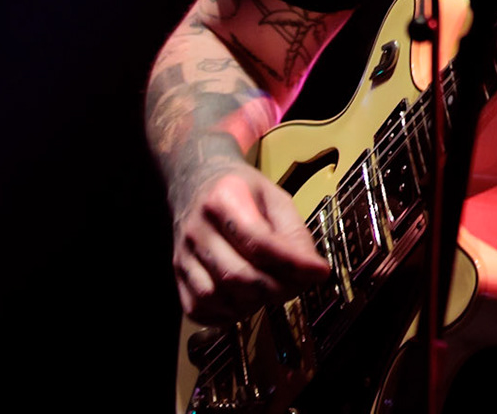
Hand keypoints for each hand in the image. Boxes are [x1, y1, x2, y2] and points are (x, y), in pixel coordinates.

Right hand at [172, 163, 331, 323]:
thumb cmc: (240, 190)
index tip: (319, 272)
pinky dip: (227, 314)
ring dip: (253, 303)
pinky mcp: (178, 275)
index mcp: (224, 199)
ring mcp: (183, 254)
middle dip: (277, 288)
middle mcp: (198, 228)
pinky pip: (199, 309)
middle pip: (238, 275)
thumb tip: (313, 270)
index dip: (292, 264)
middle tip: (298, 285)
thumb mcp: (274, 196)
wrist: (196, 181)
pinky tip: (245, 299)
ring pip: (218, 296)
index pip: (259, 242)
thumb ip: (294, 232)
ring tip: (271, 288)